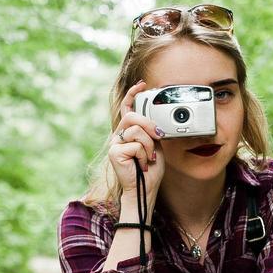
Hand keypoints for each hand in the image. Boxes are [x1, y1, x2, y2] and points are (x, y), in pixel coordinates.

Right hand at [109, 79, 165, 200]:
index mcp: (128, 131)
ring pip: (137, 131)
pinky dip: (144, 155)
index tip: (142, 84)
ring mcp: (115, 143)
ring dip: (149, 145)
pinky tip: (141, 164)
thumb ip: (152, 130)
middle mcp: (119, 135)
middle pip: (133, 116)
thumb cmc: (150, 169)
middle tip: (158, 138)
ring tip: (148, 157)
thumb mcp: (155, 144)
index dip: (133, 94)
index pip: (127, 107)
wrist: (146, 188)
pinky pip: (136, 144)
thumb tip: (156, 121)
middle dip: (149, 126)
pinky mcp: (114, 152)